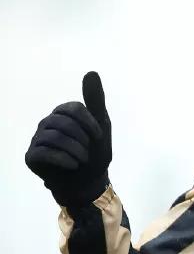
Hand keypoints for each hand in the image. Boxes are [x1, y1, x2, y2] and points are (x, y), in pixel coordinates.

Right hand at [25, 71, 112, 205]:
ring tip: (82, 159)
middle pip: (64, 123)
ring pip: (55, 137)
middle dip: (82, 139)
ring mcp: (37, 139)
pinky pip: (44, 152)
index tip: (99, 135)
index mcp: (63, 113)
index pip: (73, 108)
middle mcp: (48, 123)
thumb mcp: (101, 124)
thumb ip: (95, 99)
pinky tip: (74, 165)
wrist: (90, 180)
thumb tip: (91, 72)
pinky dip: (64, 160)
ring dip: (76, 150)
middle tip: (88, 150)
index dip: (89, 122)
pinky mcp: (31, 156)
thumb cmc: (96, 151)